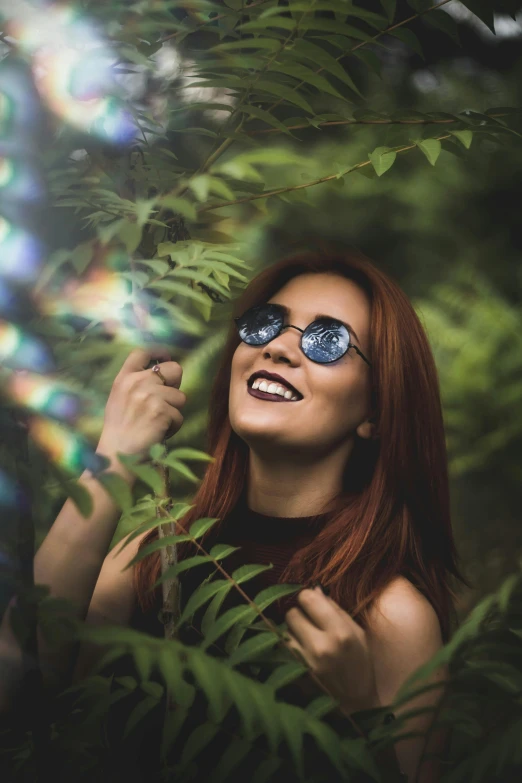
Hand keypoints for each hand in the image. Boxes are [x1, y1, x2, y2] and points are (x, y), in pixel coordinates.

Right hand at [96, 347, 186, 461]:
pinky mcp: (161, 410)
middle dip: (175, 385)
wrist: (116, 455)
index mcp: (123, 379)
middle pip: (175, 369)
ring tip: (156, 424)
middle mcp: (136, 383)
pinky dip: (173, 428)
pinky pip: (180, 416)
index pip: (142, 352)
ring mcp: (149, 395)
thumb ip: (135, 386)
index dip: (158, 352)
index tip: (165, 357)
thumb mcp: (119, 401)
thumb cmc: (119, 432)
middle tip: (165, 403)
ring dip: (173, 412)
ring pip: (180, 397)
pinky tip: (158, 433)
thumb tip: (161, 375)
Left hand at [284, 587, 379, 715]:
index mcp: (340, 633)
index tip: (313, 604)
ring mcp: (304, 664)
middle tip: (310, 624)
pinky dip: (287, 648)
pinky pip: (280, 650)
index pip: (307, 598)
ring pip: (283, 631)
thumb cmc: (360, 663)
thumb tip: (314, 589)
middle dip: (300, 615)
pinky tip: (300, 652)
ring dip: (292, 632)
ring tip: (306, 641)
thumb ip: (334, 609)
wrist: (356, 705)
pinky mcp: (294, 676)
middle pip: (291, 613)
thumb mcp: (357, 632)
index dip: (309, 598)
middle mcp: (320, 647)